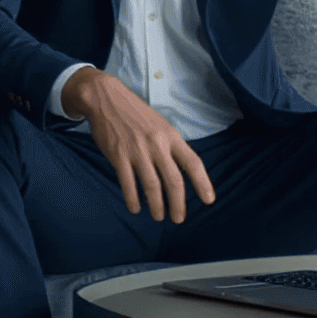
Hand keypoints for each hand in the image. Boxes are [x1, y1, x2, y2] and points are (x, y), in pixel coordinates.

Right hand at [64, 67, 214, 222]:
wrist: (108, 98)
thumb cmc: (137, 114)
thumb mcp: (161, 125)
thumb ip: (170, 146)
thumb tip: (180, 171)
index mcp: (172, 136)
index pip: (193, 163)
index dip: (203, 183)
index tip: (209, 200)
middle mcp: (158, 145)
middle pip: (174, 180)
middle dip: (178, 203)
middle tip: (178, 219)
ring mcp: (137, 151)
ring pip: (151, 185)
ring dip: (157, 205)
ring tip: (159, 216)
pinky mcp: (118, 155)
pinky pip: (128, 183)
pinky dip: (133, 199)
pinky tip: (136, 208)